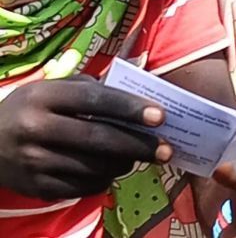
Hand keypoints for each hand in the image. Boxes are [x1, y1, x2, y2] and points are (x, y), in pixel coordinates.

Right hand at [0, 75, 170, 200]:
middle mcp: (38, 129)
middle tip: (166, 148)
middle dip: (137, 144)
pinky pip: (83, 187)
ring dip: (125, 163)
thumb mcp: (49, 88)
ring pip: (94, 167)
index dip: (129, 107)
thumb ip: (86, 88)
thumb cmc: (28, 108)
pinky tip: (111, 168)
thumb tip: (131, 95)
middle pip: (98, 139)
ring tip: (140, 155)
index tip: (160, 115)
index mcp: (43, 97)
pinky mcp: (38, 188)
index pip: (94, 100)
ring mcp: (36, 162)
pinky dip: (104, 178)